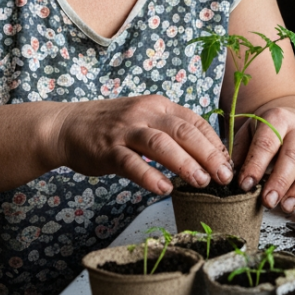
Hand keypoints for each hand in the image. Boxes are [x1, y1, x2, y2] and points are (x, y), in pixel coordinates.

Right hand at [54, 96, 232, 194]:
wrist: (66, 126)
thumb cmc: (111, 127)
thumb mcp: (144, 119)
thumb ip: (170, 132)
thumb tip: (204, 154)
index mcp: (158, 105)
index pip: (195, 121)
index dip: (214, 142)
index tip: (228, 162)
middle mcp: (144, 113)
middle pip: (183, 131)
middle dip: (208, 154)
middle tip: (224, 176)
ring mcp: (125, 131)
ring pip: (160, 144)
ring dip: (185, 164)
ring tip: (202, 182)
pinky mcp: (107, 150)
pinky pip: (131, 163)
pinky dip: (150, 176)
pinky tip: (164, 188)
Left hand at [231, 105, 294, 215]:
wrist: (293, 121)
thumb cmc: (266, 132)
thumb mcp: (248, 132)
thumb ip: (239, 152)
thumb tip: (229, 176)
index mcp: (277, 120)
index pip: (267, 142)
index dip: (256, 164)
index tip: (246, 185)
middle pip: (294, 156)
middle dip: (280, 181)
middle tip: (268, 201)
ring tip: (286, 207)